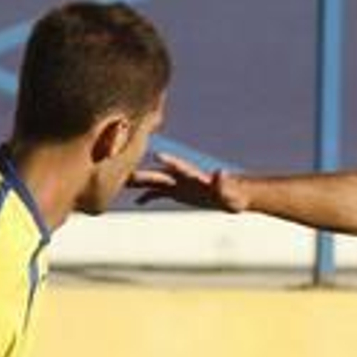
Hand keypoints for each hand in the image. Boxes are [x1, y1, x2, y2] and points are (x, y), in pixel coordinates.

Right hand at [129, 152, 249, 211]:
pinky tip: (138, 201)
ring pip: (156, 182)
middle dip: (145, 175)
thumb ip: (223, 183)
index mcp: (195, 177)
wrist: (233, 195)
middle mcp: (183, 178)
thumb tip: (221, 172)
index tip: (158, 155)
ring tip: (122, 183)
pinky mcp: (178, 193)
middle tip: (126, 174)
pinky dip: (149, 196)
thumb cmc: (234, 195)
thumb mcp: (230, 193)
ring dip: (141, 182)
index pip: (181, 167)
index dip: (171, 162)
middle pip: (161, 175)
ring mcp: (179, 184)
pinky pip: (160, 193)